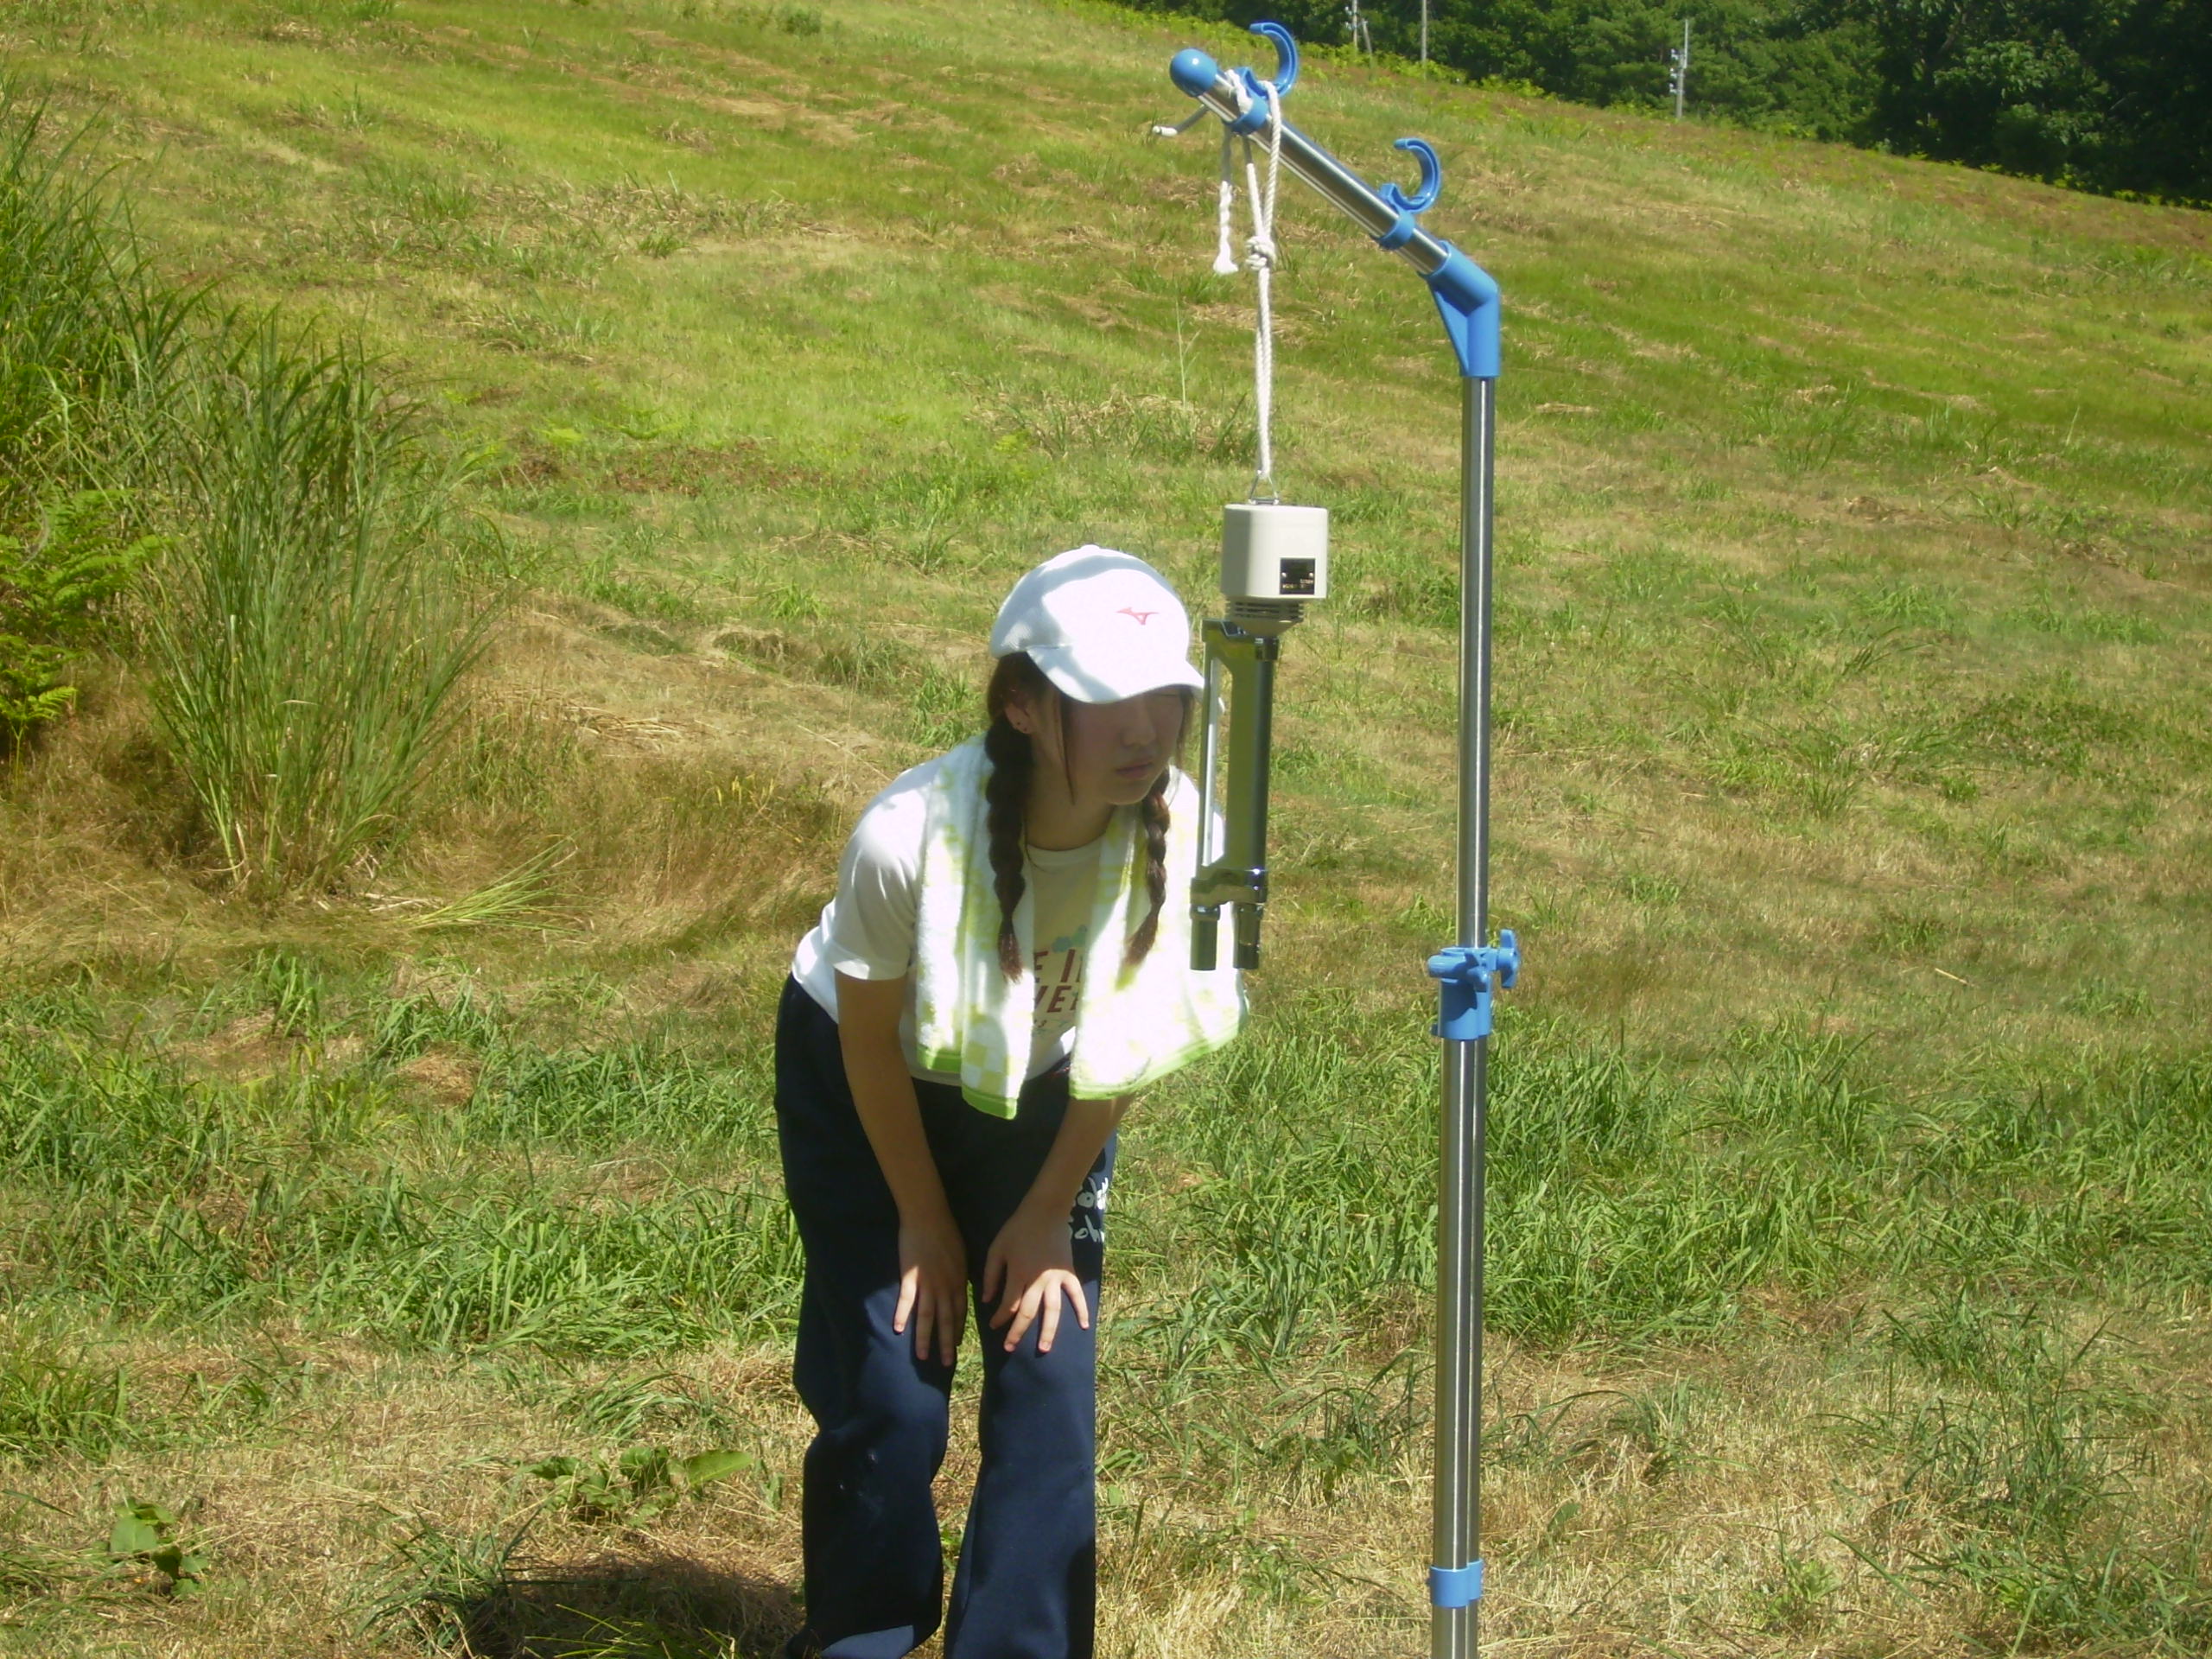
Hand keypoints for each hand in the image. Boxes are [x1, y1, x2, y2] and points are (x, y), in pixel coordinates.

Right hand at [894, 1210, 966, 1365]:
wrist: (928, 1217)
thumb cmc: (946, 1233)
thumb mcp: (961, 1256)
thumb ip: (959, 1276)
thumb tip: (960, 1288)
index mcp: (958, 1282)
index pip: (960, 1312)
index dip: (958, 1330)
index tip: (956, 1346)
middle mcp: (944, 1287)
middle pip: (946, 1320)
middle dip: (946, 1343)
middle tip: (947, 1363)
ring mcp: (926, 1283)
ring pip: (927, 1316)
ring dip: (925, 1338)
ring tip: (923, 1356)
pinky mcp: (909, 1277)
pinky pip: (906, 1300)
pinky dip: (902, 1315)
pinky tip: (897, 1329)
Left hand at [982, 1204, 1088, 1354]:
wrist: (1045, 1211)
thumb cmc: (1017, 1229)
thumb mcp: (997, 1249)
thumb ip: (991, 1275)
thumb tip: (987, 1301)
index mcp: (1019, 1274)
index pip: (1009, 1305)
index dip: (1000, 1318)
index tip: (994, 1327)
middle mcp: (1038, 1280)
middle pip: (1029, 1313)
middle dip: (1018, 1332)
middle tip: (1010, 1348)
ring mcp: (1056, 1278)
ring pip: (1053, 1310)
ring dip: (1048, 1331)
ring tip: (1044, 1348)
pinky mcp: (1069, 1273)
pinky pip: (1077, 1294)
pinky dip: (1082, 1309)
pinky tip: (1084, 1325)